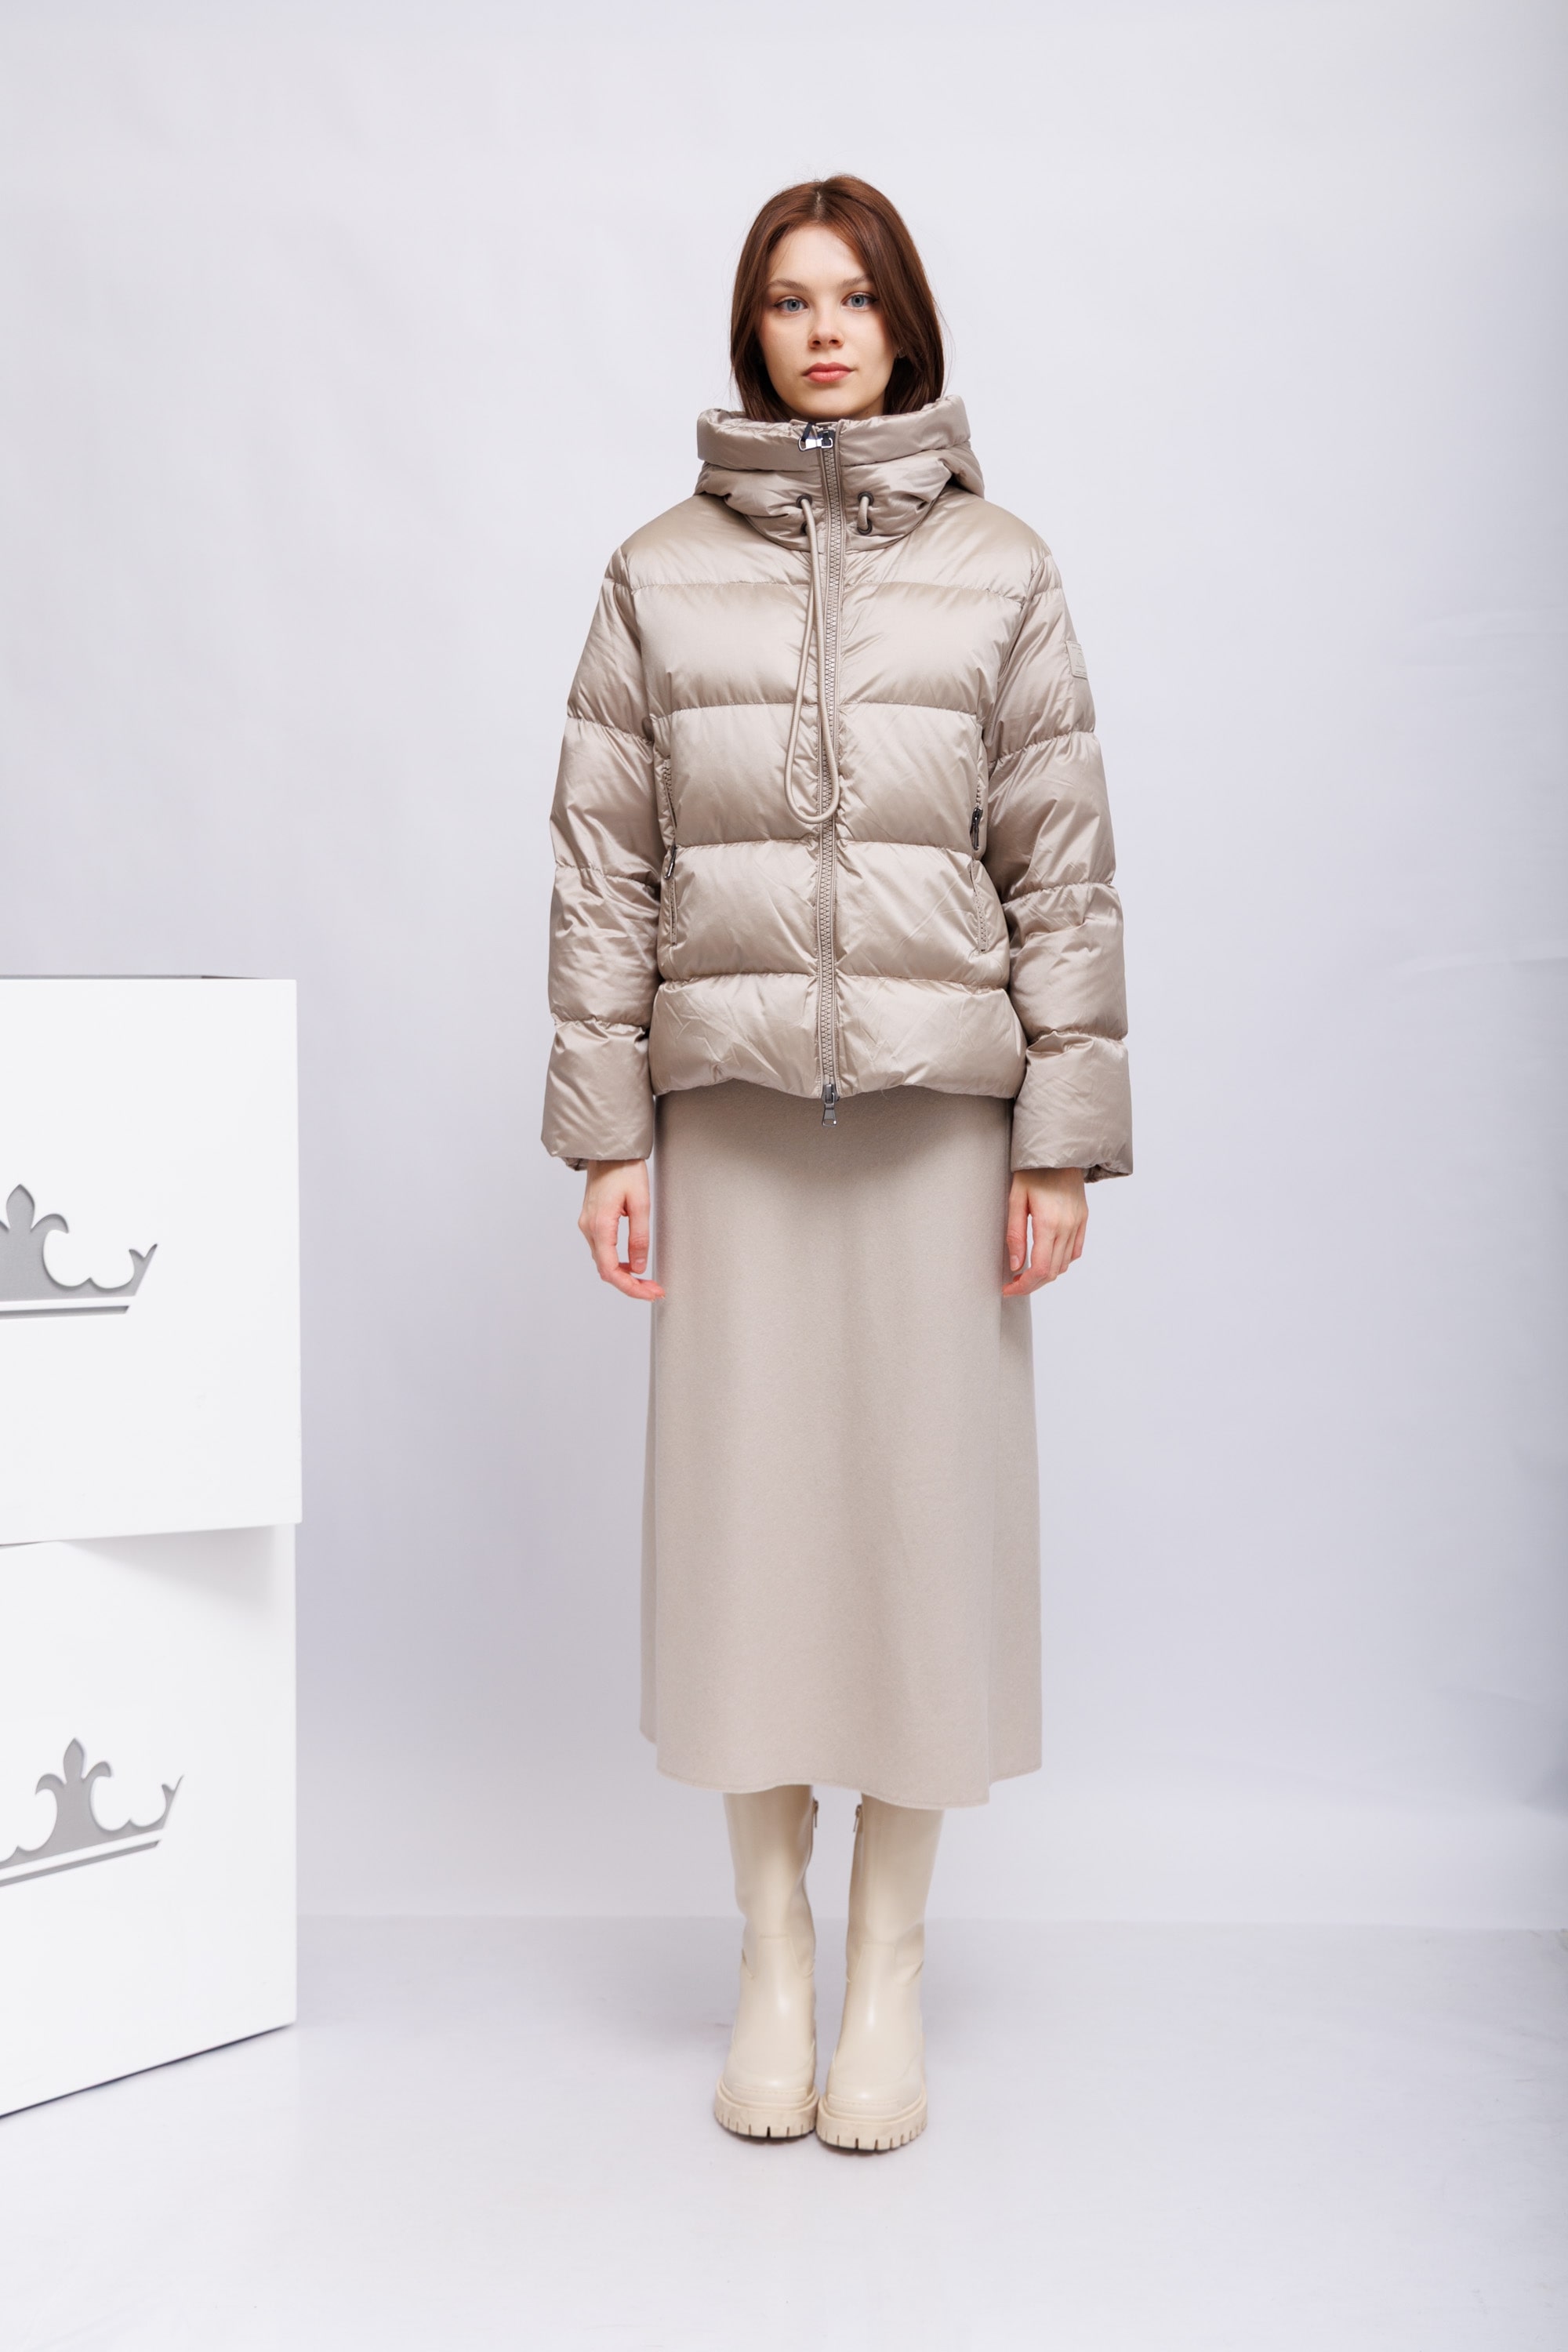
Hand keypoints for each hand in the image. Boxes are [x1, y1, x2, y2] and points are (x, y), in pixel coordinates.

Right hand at [578, 1159, 663, 1300]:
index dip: (630, 1287)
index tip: (650, 1293)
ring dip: (624, 1275)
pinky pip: (602, 1250)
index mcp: (600, 1225)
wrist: (609, 1149)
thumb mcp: (641, 1202)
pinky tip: (633, 1264)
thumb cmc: (625, 1169)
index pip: (611, 1270)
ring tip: (648, 1281)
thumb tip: (639, 1266)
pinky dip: (617, 1262)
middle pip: (606, 1270)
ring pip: (603, 1262)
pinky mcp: (591, 1221)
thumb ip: (639, 1237)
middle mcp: (589, 1228)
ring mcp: (587, 1225)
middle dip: (630, 1285)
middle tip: (654, 1290)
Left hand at [1003, 1167, 1086, 1295]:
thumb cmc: (1032, 1172)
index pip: (1039, 1269)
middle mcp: (1067, 1227)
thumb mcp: (1015, 1200)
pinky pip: (1075, 1251)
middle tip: (1013, 1284)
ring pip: (1064, 1265)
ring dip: (1046, 1274)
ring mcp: (1078, 1224)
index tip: (1008, 1289)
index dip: (1023, 1286)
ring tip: (1026, 1272)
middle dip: (1031, 1285)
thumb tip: (1015, 1265)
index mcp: (1048, 1223)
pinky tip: (1046, 1257)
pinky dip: (1061, 1261)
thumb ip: (1014, 1234)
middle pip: (1052, 1272)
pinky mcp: (1083, 1219)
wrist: (1058, 1151)